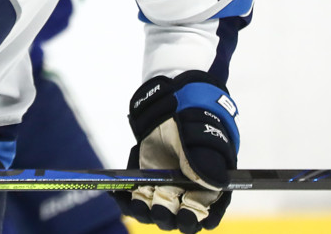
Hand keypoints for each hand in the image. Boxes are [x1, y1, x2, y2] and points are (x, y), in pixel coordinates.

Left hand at [113, 71, 238, 232]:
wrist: (174, 112)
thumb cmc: (196, 128)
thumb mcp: (204, 142)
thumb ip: (206, 163)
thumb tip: (213, 183)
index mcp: (209, 191)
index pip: (205, 216)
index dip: (194, 219)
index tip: (185, 214)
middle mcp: (186, 197)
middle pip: (175, 218)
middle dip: (166, 215)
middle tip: (158, 206)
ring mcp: (164, 192)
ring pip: (152, 212)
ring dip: (143, 211)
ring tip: (136, 201)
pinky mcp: (145, 185)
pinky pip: (134, 200)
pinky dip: (124, 199)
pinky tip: (116, 192)